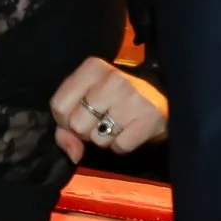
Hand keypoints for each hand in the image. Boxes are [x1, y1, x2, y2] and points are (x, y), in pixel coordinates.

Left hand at [48, 56, 167, 163]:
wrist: (161, 96)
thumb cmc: (115, 98)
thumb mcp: (86, 99)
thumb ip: (65, 125)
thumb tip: (73, 153)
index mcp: (92, 68)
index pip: (58, 105)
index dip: (64, 119)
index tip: (79, 115)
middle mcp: (113, 79)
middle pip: (76, 124)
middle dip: (85, 130)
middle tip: (100, 121)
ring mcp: (133, 98)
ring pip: (97, 138)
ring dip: (103, 139)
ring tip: (116, 125)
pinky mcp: (151, 117)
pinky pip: (120, 146)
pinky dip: (121, 146)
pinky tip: (129, 131)